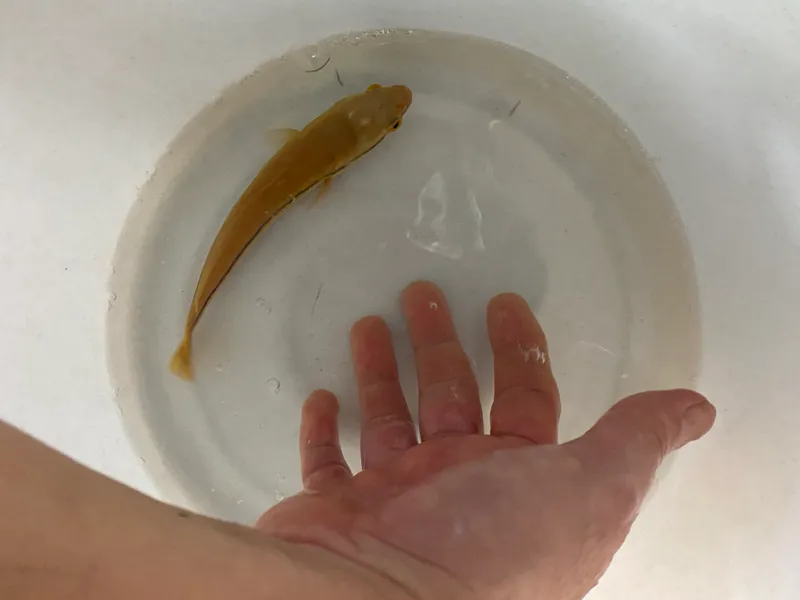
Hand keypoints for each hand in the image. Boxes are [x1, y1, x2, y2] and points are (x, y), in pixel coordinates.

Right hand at [257, 281, 715, 599]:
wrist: (377, 598)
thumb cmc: (483, 547)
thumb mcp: (588, 487)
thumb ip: (636, 442)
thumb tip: (695, 410)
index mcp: (513, 484)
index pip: (523, 399)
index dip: (520, 350)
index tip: (504, 303)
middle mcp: (455, 493)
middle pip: (450, 397)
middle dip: (440, 343)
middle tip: (423, 295)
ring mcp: (392, 501)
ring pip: (387, 419)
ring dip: (381, 372)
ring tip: (369, 325)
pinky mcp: (336, 510)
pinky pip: (328, 462)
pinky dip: (323, 432)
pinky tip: (323, 397)